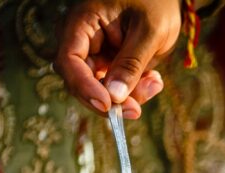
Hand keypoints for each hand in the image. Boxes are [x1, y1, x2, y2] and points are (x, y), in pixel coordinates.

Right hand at [54, 0, 181, 118]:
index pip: (69, 61)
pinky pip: (115, 89)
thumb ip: (131, 63)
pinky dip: (134, 91)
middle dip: (109, 100)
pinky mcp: (108, 65)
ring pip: (100, 91)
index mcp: (82, 23)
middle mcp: (82, 41)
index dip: (84, 87)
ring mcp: (94, 55)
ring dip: (127, 96)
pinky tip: (153, 80)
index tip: (108, 105)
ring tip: (154, 82)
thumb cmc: (155, 3)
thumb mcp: (149, 31)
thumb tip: (114, 98)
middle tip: (136, 109)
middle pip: (80, 82)